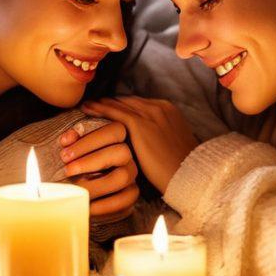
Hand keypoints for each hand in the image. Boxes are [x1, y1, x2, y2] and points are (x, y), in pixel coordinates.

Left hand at [57, 121, 138, 222]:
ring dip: (97, 184)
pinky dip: (104, 205)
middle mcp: (126, 154)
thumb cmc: (72, 163)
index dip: (89, 140)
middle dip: (91, 160)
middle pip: (122, 151)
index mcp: (115, 137)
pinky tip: (87, 206)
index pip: (114, 130)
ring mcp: (130, 174)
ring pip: (123, 176)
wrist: (75, 188)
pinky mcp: (130, 194)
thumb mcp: (71, 150)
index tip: (64, 151)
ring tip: (76, 190)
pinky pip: (125, 199)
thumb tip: (68, 138)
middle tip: (67, 170)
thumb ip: (71, 141)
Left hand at [72, 97, 198, 195]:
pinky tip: (87, 110)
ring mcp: (150, 113)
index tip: (110, 108)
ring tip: (86, 106)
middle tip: (93, 104)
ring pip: (119, 105)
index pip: (139, 103)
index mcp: (168, 109)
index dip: (122, 105)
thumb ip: (160, 136)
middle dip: (110, 103)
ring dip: (101, 104)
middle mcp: (159, 107)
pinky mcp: (140, 124)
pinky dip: (99, 110)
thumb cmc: (181, 167)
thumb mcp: (173, 144)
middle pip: (128, 101)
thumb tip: (149, 142)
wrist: (189, 174)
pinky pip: (114, 113)